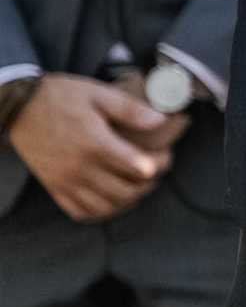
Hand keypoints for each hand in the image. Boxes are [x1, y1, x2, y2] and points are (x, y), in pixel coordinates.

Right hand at [6, 74, 183, 221]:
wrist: (19, 107)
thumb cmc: (60, 97)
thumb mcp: (98, 94)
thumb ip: (131, 109)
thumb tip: (161, 120)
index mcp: (96, 144)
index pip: (140, 167)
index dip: (160, 163)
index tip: (164, 154)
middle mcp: (80, 168)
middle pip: (126, 191)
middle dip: (149, 183)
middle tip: (154, 170)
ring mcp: (66, 181)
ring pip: (106, 207)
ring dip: (128, 200)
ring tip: (136, 184)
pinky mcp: (54, 187)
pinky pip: (81, 212)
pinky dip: (102, 211)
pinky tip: (112, 199)